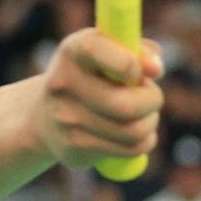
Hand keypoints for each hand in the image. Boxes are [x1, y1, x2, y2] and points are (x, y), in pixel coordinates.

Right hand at [31, 28, 163, 168]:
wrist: (44, 115)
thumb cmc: (91, 75)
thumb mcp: (109, 51)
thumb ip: (138, 50)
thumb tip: (155, 68)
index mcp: (73, 51)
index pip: (96, 50)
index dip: (128, 63)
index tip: (138, 71)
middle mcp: (64, 83)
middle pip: (125, 104)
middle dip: (153, 100)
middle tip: (153, 96)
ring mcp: (67, 119)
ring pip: (133, 131)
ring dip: (151, 123)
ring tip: (146, 116)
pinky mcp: (75, 148)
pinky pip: (129, 149)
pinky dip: (144, 142)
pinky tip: (138, 134)